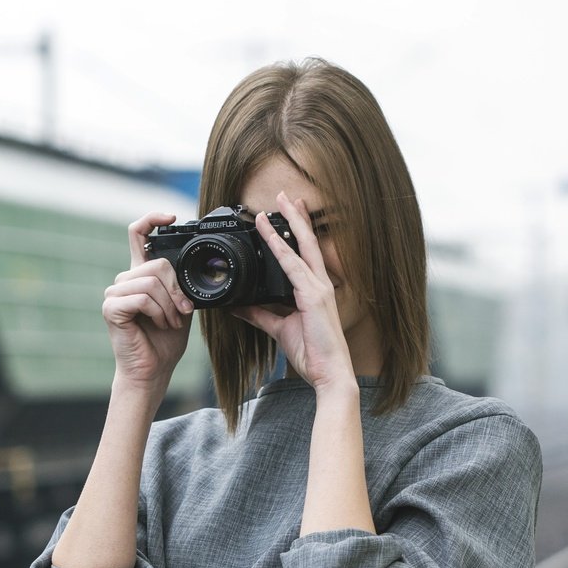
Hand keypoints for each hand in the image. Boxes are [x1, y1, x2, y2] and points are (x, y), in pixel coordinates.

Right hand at [103, 212, 195, 392]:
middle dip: (177, 289)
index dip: (152, 219)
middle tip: (182, 311)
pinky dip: (158, 312)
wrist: (154, 369)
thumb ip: (180, 283)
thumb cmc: (165, 341)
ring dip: (169, 305)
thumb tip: (191, 267)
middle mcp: (124, 280)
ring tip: (171, 322)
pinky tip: (159, 324)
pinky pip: (142, 298)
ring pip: (151, 281)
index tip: (170, 217)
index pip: (138, 234)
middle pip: (156, 263)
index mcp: (139, 275)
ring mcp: (114, 293)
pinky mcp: (111, 307)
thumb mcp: (180, 305)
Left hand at [231, 192, 355, 391]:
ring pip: (302, 247)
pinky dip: (280, 249)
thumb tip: (239, 306)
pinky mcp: (313, 297)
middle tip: (286, 195)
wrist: (328, 372)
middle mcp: (320, 285)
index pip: (304, 254)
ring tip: (279, 202)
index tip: (286, 214)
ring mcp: (319, 288)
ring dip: (289, 223)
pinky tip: (270, 235)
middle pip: (308, 242)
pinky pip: (293, 267)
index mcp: (314, 291)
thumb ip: (260, 315)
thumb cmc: (312, 352)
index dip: (296, 232)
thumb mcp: (280, 329)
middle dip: (297, 217)